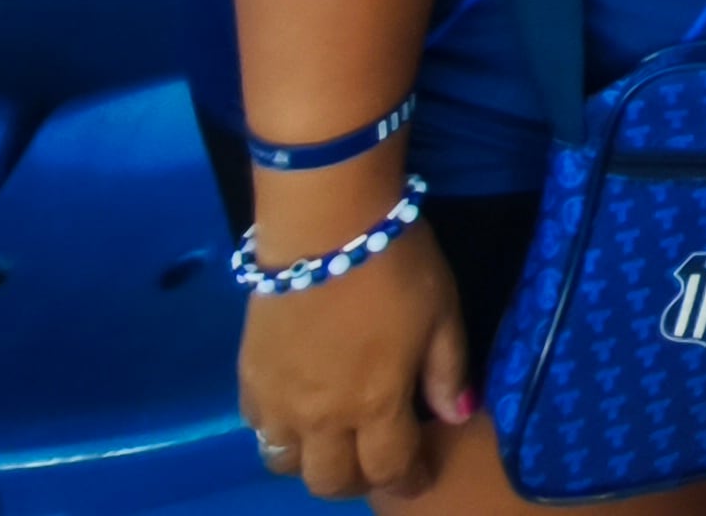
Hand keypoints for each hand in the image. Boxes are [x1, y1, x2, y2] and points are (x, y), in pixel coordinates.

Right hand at [235, 221, 472, 499]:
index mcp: (375, 405)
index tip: (418, 475)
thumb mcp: (442, 312)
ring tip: (332, 439)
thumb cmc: (395, 265)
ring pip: (285, 462)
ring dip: (311, 460)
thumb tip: (457, 416)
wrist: (326, 224)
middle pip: (329, 481)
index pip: (389, 470)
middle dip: (356, 482)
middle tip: (374, 462)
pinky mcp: (248, 376)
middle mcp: (321, 417)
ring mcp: (278, 400)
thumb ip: (448, 371)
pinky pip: (257, 426)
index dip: (408, 480)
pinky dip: (277, 430)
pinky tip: (296, 409)